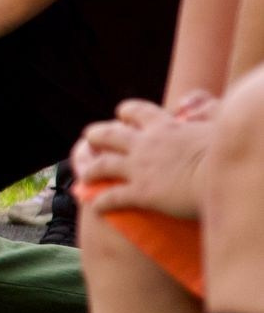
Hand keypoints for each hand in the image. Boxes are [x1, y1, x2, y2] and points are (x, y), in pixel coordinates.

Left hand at [72, 96, 216, 219]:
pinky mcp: (141, 193)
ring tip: (84, 174)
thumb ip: (206, 110)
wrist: (223, 175)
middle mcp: (145, 144)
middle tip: (91, 137)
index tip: (122, 114)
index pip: (138, 112)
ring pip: (103, 165)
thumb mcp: (218, 121)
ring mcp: (139, 168)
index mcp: (164, 126)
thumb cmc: (228, 149)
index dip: (127, 112)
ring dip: (90, 169)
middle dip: (97, 135)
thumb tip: (191, 105)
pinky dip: (101, 202)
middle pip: (109, 135)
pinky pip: (113, 197)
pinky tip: (94, 207)